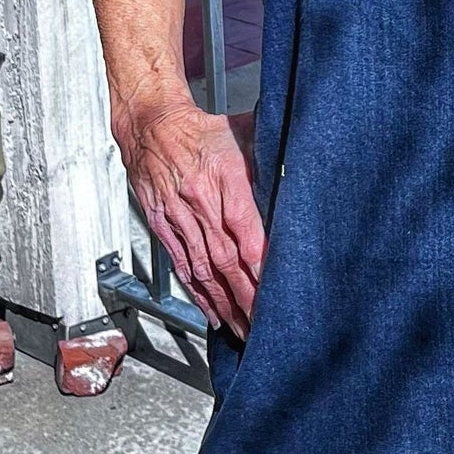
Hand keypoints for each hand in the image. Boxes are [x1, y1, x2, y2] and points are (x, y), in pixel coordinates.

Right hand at [122, 102, 265, 338]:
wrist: (151, 125)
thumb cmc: (201, 130)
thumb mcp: (243, 133)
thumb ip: (270, 157)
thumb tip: (301, 171)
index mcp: (224, 176)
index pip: (243, 226)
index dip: (256, 260)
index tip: (271, 287)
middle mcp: (200, 201)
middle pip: (224, 257)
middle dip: (244, 294)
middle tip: (261, 322)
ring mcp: (179, 216)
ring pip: (203, 267)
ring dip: (223, 302)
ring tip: (240, 328)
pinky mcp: (163, 225)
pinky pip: (182, 264)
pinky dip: (197, 292)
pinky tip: (211, 311)